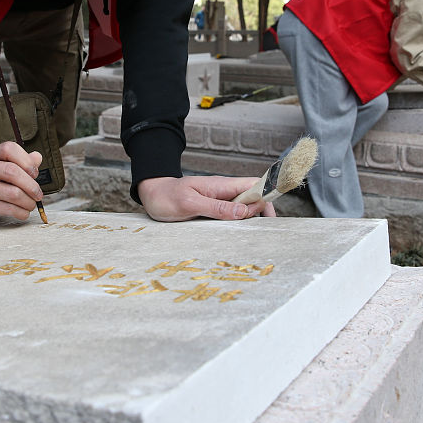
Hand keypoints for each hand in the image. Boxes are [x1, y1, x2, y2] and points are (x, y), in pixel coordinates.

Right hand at [0, 142, 43, 228]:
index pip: (9, 149)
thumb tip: (37, 157)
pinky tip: (23, 213)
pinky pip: (7, 209)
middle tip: (38, 194)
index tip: (34, 173)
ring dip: (28, 202)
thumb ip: (18, 162)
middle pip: (12, 172)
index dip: (26, 161)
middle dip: (31, 185)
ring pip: (13, 193)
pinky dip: (21, 212)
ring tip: (31, 204)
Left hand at [137, 176, 276, 222]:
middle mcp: (224, 191)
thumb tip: (244, 212)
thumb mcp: (189, 204)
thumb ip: (216, 208)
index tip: (270, 217)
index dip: (266, 198)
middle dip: (262, 213)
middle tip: (263, 233)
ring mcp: (219, 200)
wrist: (151, 195)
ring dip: (251, 220)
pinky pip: (231, 215)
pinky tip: (238, 235)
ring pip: (244, 208)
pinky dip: (238, 224)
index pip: (254, 186)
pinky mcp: (213, 209)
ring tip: (254, 237)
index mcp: (221, 185)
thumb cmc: (167, 197)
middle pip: (253, 198)